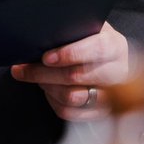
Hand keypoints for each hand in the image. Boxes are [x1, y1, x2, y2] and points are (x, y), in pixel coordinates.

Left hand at [10, 21, 128, 120]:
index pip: (97, 48)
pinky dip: (53, 101)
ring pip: (73, 97)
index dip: (71, 53)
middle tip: (24, 68)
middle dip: (46, 73)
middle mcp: (118, 72)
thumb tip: (40, 38)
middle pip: (80, 76)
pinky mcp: (99, 113)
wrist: (100, 59)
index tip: (46, 57)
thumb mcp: (84, 30)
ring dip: (48, 87)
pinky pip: (71, 113)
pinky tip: (46, 90)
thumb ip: (70, 32)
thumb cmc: (87, 42)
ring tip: (35, 77)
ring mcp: (111, 95)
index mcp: (116, 46)